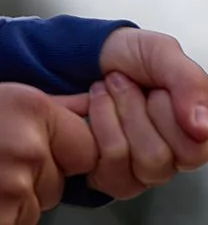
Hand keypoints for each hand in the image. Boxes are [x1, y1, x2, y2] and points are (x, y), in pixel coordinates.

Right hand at [0, 82, 96, 224]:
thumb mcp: (10, 99)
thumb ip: (57, 106)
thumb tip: (95, 101)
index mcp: (35, 112)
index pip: (87, 150)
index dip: (66, 158)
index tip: (43, 153)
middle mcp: (27, 147)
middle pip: (59, 184)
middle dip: (36, 182)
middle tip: (0, 165)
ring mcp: (10, 184)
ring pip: (36, 208)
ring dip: (16, 202)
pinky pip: (19, 221)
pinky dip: (6, 215)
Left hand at [85, 28, 207, 198]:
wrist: (75, 65)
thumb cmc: (128, 58)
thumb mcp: (163, 53)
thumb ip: (191, 83)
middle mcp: (187, 146)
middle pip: (197, 154)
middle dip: (164, 111)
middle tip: (149, 87)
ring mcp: (153, 167)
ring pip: (156, 162)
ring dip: (129, 114)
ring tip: (117, 89)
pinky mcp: (117, 179)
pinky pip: (118, 167)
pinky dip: (105, 127)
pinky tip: (99, 108)